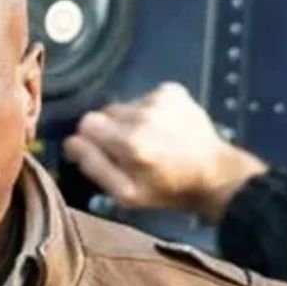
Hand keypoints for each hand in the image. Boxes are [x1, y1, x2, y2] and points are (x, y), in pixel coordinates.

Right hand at [62, 81, 266, 222]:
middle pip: (103, 112)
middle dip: (110, 131)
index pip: (86, 124)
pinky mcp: (172, 90)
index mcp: (130, 142)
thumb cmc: (167, 191)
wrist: (214, 174)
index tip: (102, 153)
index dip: (89, 140)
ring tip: (150, 141)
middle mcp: (143, 114)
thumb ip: (95, 167)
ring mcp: (159, 98)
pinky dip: (148, 111)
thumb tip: (72, 143)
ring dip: (130, 121)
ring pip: (124, 105)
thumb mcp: (126, 194)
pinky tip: (163, 129)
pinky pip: (144, 97)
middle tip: (129, 152)